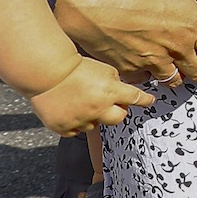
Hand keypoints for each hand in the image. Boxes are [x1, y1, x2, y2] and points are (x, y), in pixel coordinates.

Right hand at [29, 56, 155, 135]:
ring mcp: (80, 120)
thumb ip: (116, 83)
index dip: (144, 100)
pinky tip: (69, 109)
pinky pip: (76, 130)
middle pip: (119, 118)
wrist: (46, 72)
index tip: (150, 101)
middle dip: (118, 110)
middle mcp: (98, 108)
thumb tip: (124, 96)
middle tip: (108, 102)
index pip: (135, 98)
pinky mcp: (64, 127)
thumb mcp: (103, 69)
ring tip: (80, 100)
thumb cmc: (75, 67)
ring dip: (93, 115)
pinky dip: (75, 122)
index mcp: (110, 91)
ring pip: (96, 124)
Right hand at [48, 0, 196, 82]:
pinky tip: (144, 63)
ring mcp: (155, 62)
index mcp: (194, 25)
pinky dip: (147, 74)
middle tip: (194, 60)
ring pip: (175, 80)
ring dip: (176, 73)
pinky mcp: (132, 69)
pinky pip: (146, 80)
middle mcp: (179, 47)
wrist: (88, 1)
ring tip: (172, 64)